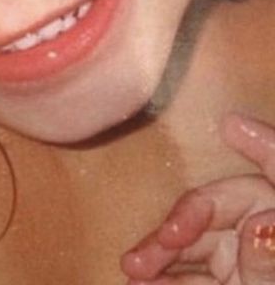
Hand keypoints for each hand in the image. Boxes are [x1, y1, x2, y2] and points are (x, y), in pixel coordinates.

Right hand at [120, 113, 274, 283]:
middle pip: (220, 210)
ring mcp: (247, 259)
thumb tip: (262, 229)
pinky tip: (144, 282)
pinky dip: (168, 277)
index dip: (261, 145)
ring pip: (199, 242)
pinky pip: (198, 274)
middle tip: (155, 243)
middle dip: (179, 224)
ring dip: (161, 254)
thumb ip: (270, 267)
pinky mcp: (232, 281)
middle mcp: (266, 231)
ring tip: (133, 269)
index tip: (231, 125)